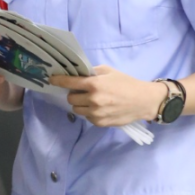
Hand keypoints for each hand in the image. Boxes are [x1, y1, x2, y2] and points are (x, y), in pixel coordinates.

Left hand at [49, 65, 165, 126]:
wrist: (143, 101)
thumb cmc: (126, 83)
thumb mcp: (109, 71)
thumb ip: (92, 72)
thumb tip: (77, 75)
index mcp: (94, 85)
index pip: (69, 83)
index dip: (58, 80)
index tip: (52, 79)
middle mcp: (93, 100)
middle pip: (71, 99)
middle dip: (74, 94)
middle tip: (82, 92)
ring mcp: (96, 113)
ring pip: (76, 110)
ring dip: (80, 105)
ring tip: (90, 100)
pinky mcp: (100, 123)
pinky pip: (87, 117)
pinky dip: (89, 112)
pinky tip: (99, 108)